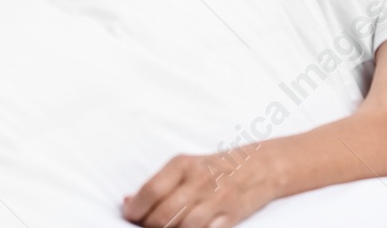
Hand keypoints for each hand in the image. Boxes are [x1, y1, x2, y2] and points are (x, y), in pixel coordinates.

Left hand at [122, 150, 272, 227]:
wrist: (258, 166)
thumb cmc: (214, 167)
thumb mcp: (185, 166)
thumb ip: (159, 183)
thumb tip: (128, 202)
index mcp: (182, 165)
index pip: (151, 190)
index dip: (136, 208)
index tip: (129, 214)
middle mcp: (199, 181)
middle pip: (164, 214)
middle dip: (149, 225)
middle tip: (144, 226)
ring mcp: (216, 200)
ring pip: (183, 227)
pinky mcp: (230, 217)